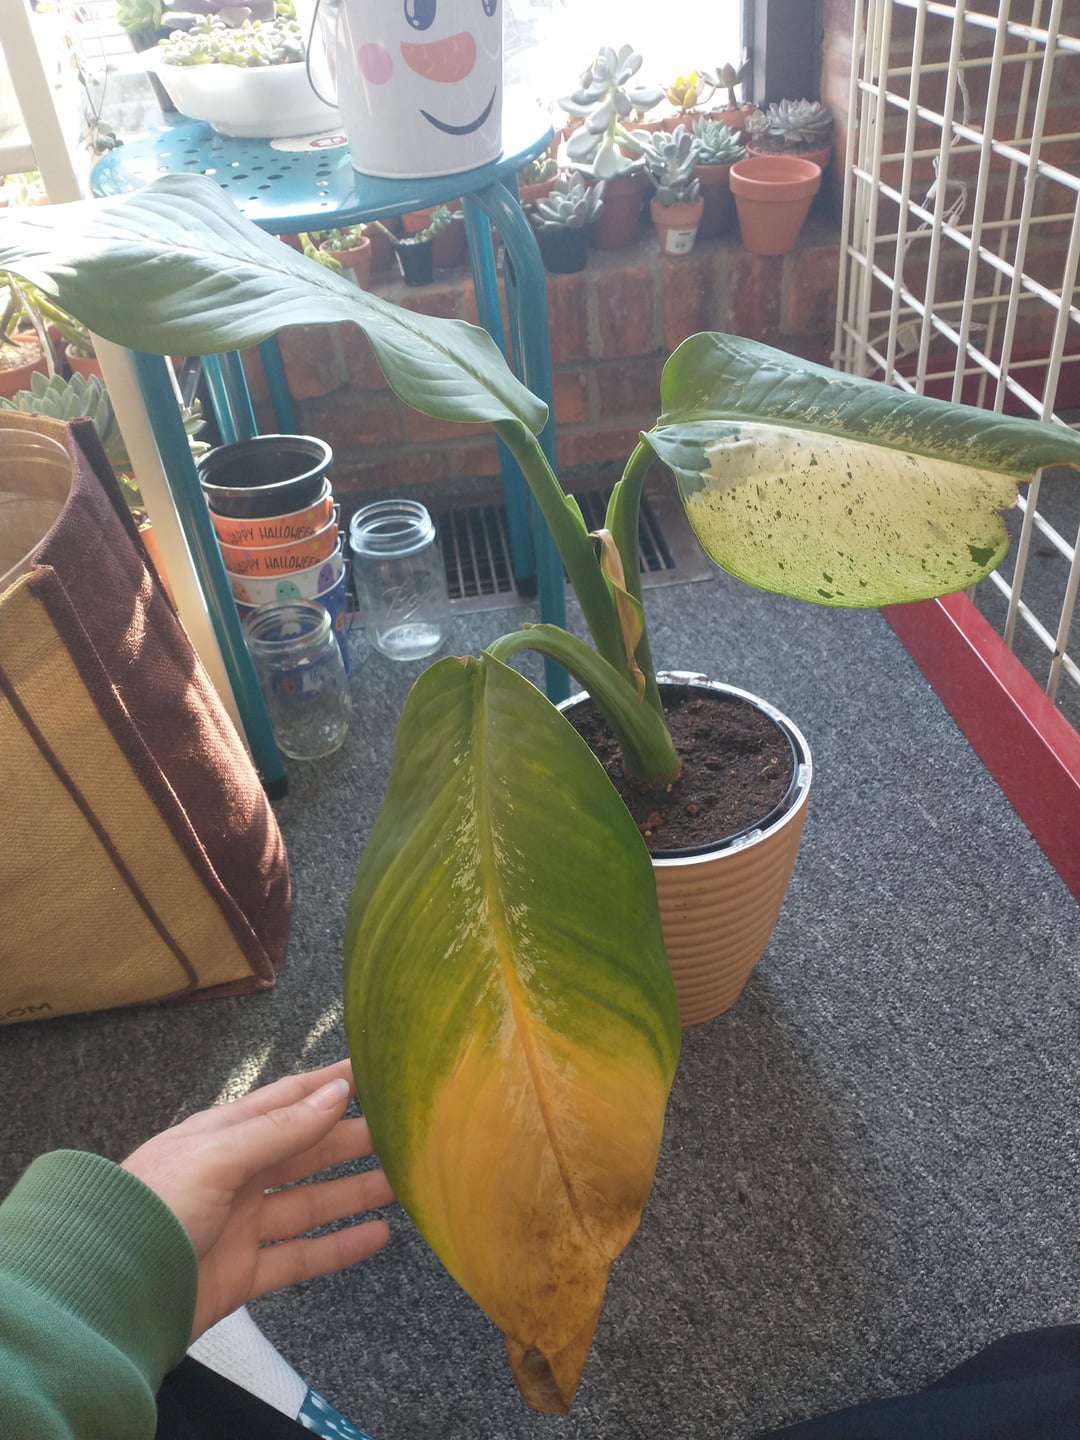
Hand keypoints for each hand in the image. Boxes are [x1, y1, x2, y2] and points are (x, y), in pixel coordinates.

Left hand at [121, 1061, 392, 1338]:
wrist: (106, 1292)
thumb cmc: (151, 1207)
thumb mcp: (216, 1156)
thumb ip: (280, 1129)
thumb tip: (338, 1092)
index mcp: (222, 1135)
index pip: (286, 1100)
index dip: (327, 1084)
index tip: (372, 1070)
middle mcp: (235, 1175)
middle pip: (305, 1151)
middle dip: (351, 1139)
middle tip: (404, 1130)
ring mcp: (240, 1225)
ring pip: (310, 1202)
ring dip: (354, 1191)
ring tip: (403, 1181)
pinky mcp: (242, 1273)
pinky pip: (301, 1256)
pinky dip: (340, 1247)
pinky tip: (377, 1236)